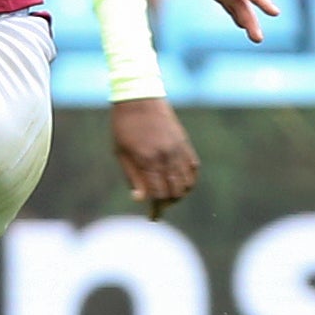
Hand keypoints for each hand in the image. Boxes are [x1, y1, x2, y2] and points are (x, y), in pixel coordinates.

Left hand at [108, 96, 197, 215]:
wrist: (139, 99)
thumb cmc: (123, 126)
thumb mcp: (121, 152)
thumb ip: (133, 177)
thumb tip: (140, 199)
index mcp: (147, 161)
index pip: (158, 194)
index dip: (156, 208)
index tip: (152, 216)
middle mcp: (165, 157)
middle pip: (174, 192)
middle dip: (167, 204)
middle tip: (158, 207)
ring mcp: (178, 150)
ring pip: (187, 183)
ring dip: (179, 194)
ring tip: (168, 196)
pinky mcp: (185, 144)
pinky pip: (193, 169)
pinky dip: (189, 180)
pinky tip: (180, 183)